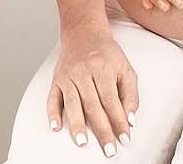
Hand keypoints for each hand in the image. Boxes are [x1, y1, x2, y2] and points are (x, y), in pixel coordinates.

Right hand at [47, 27, 137, 157]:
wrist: (84, 33)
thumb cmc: (107, 54)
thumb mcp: (126, 69)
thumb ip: (130, 95)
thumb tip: (130, 120)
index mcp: (103, 69)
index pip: (112, 101)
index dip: (118, 121)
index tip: (124, 138)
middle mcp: (84, 72)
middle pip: (93, 105)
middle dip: (102, 130)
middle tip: (108, 149)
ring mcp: (68, 76)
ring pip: (73, 103)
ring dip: (78, 125)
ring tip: (83, 142)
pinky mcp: (56, 79)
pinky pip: (52, 98)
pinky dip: (53, 113)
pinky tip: (56, 127)